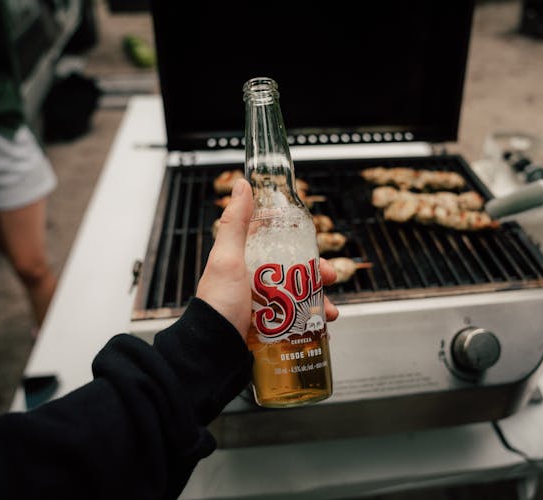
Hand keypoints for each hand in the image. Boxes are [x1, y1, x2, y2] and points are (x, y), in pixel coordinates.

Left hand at [196, 179, 338, 337]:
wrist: (212, 353)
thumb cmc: (217, 306)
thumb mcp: (226, 259)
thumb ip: (235, 223)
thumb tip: (242, 186)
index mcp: (244, 263)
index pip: (276, 243)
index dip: (298, 241)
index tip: (314, 244)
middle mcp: (254, 284)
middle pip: (295, 272)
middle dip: (317, 275)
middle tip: (330, 278)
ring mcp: (263, 308)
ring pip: (301, 297)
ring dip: (320, 301)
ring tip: (329, 312)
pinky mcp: (270, 329)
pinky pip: (298, 321)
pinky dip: (313, 322)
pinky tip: (321, 327)